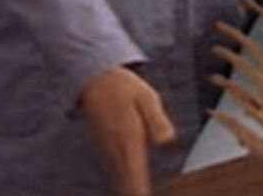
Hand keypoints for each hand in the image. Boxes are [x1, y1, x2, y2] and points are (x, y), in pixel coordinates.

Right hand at [78, 65, 175, 195]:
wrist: (96, 78)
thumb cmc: (126, 87)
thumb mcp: (147, 97)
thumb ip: (157, 120)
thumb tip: (166, 141)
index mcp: (129, 134)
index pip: (135, 167)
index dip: (139, 186)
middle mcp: (115, 143)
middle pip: (125, 175)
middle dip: (132, 190)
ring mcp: (106, 144)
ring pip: (116, 172)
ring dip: (126, 186)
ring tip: (135, 194)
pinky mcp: (102, 143)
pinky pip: (111, 165)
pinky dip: (119, 177)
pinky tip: (125, 185)